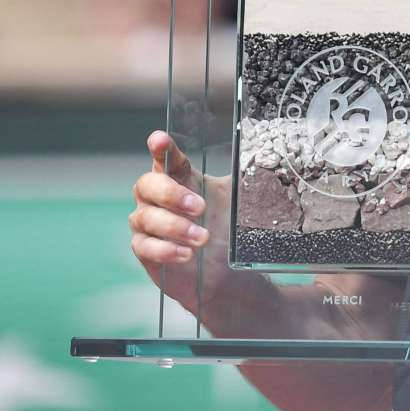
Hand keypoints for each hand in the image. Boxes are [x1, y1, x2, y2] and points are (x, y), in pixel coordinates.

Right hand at [128, 131, 231, 314]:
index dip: (161, 148)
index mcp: (180, 179)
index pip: (166, 159)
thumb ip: (243, 180)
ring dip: (175, 227)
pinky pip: (144, 246)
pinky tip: (186, 254)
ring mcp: (148, 223)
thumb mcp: (237, 202)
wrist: (225, 271)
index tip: (160, 140)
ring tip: (202, 238)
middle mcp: (157, 198)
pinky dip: (166, 249)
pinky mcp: (145, 250)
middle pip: (148, 184)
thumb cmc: (226, 229)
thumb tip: (265, 159)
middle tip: (200, 206)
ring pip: (146, 217)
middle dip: (171, 194)